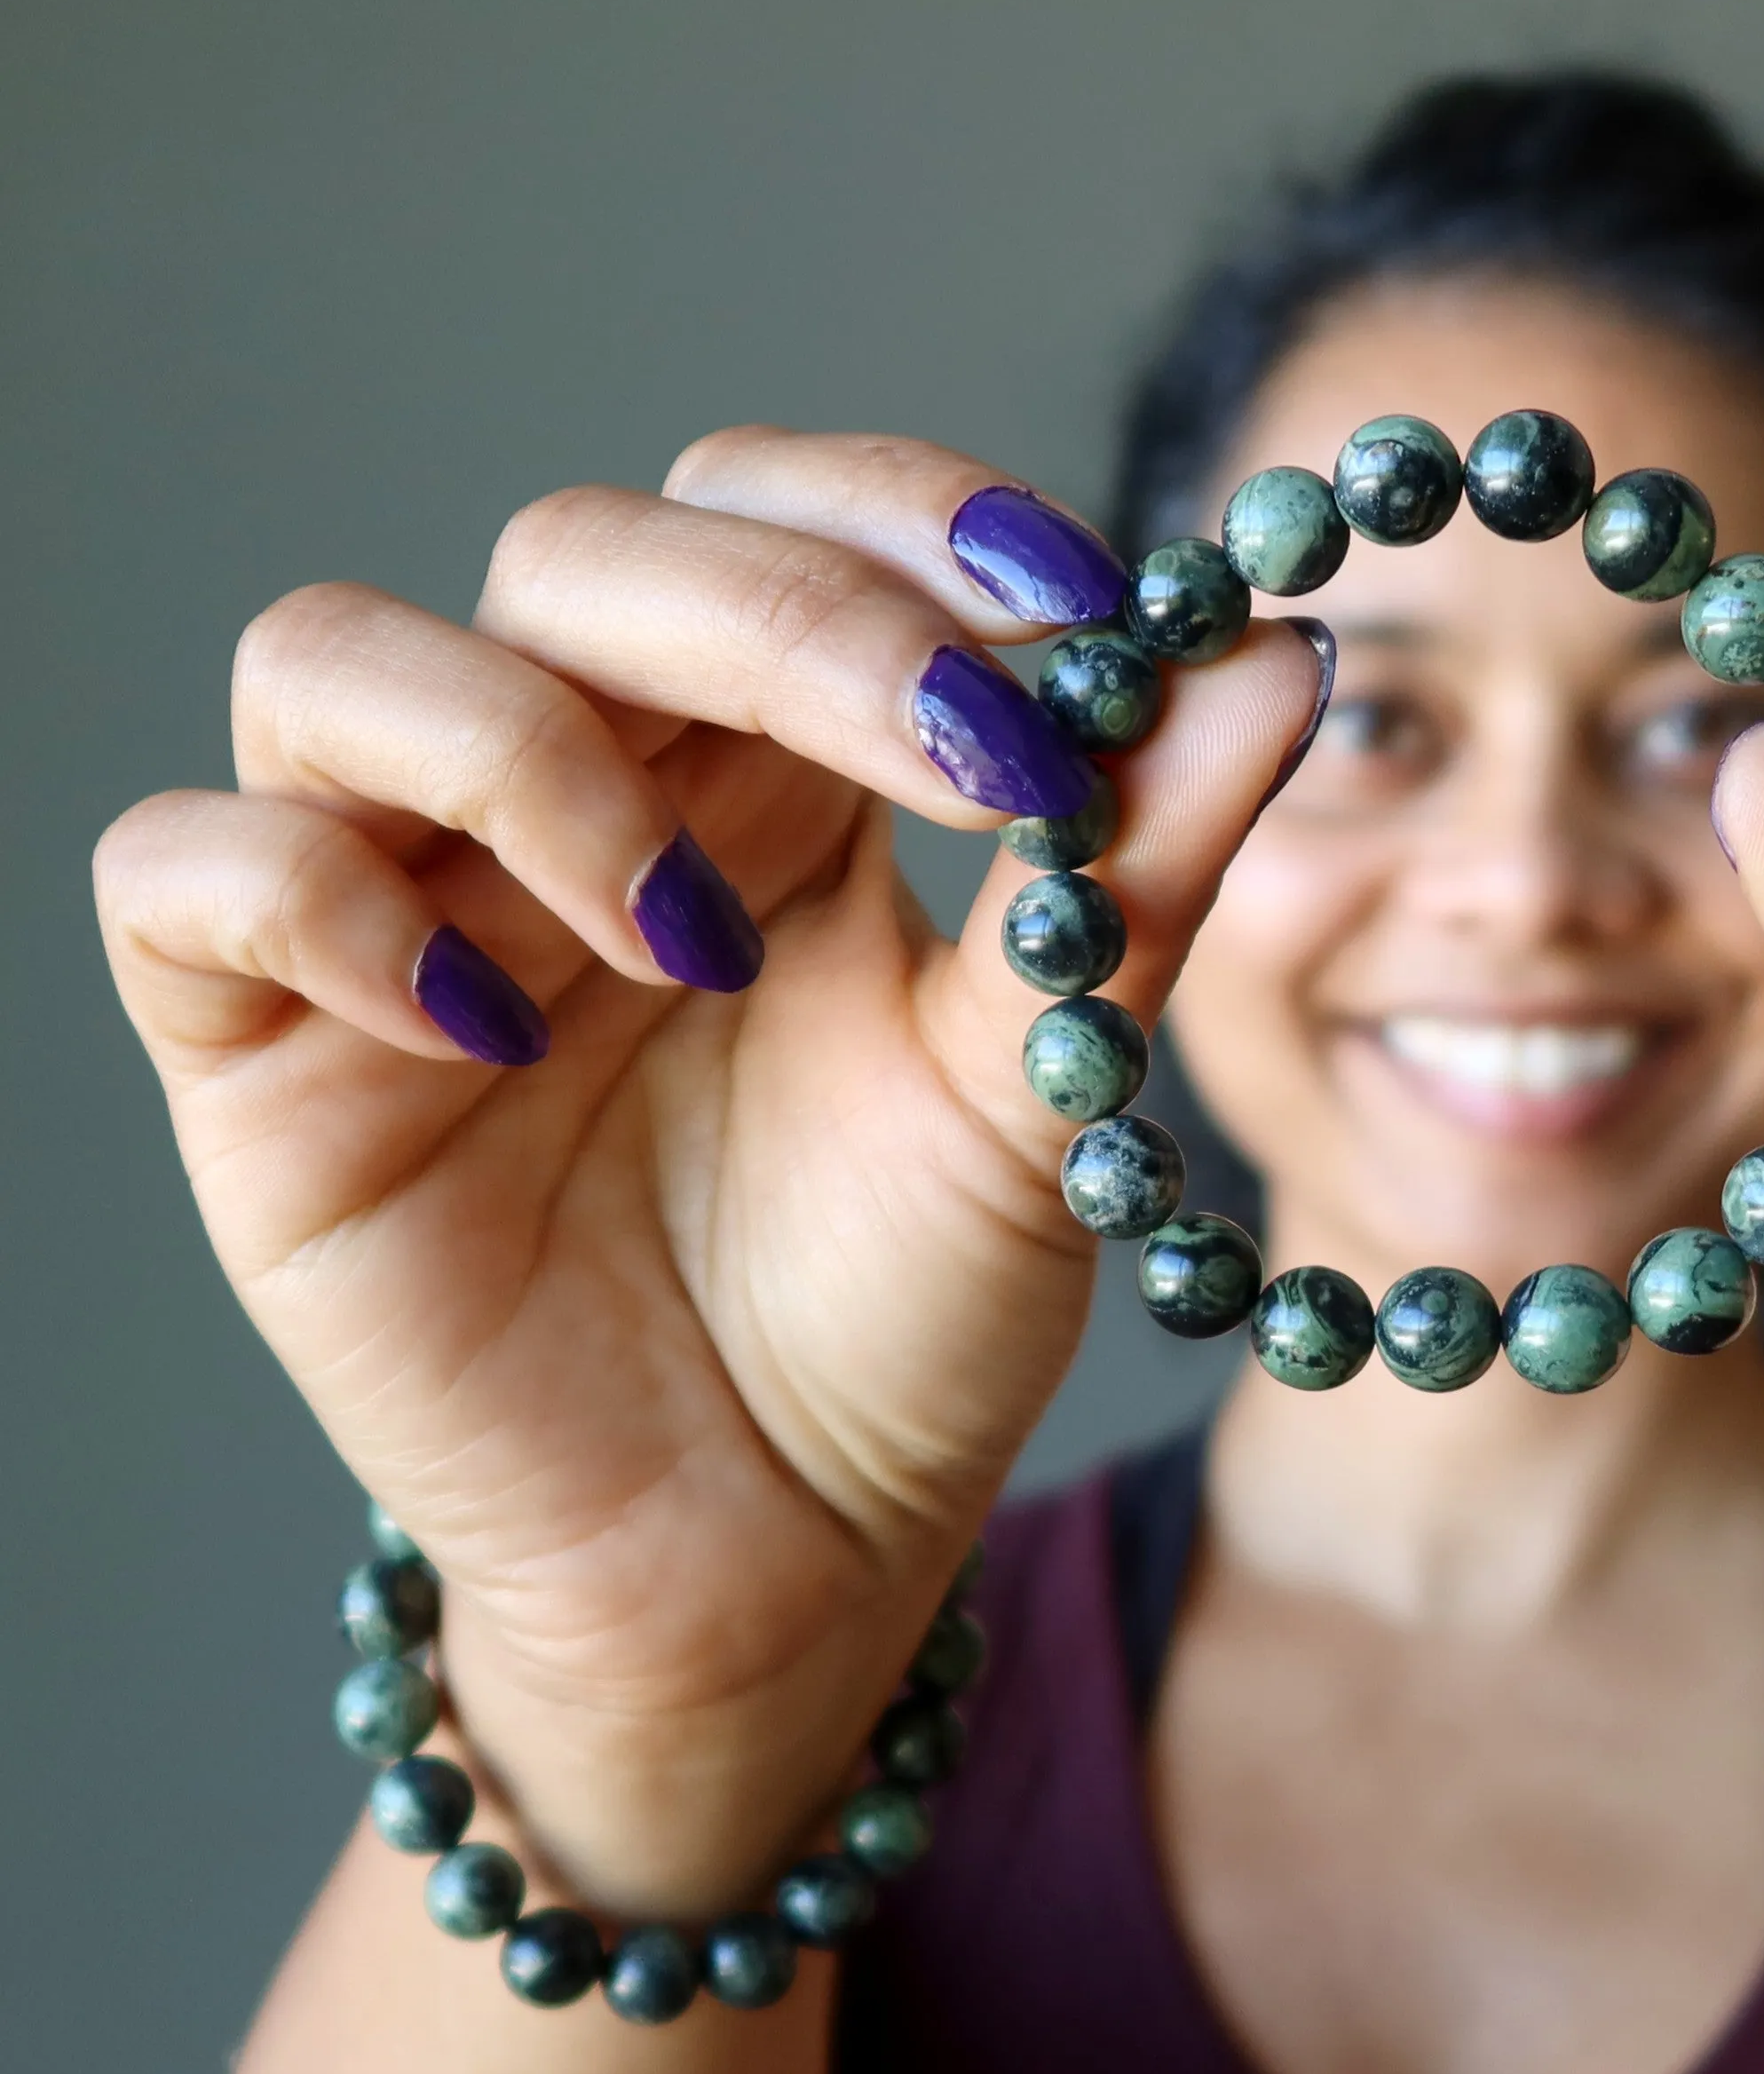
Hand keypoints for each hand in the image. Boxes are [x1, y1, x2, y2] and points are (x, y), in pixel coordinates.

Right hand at [96, 432, 1321, 1904]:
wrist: (783, 1559)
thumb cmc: (905, 1316)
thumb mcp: (1039, 1090)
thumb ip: (1130, 873)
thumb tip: (1268, 655)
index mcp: (762, 776)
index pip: (774, 518)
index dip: (904, 514)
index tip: (1079, 598)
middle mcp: (570, 801)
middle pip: (583, 553)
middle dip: (785, 618)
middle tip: (964, 753)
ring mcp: (397, 911)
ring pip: (337, 658)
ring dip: (536, 748)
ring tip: (698, 941)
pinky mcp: (267, 1057)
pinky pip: (184, 875)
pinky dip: (314, 902)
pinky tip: (486, 1036)